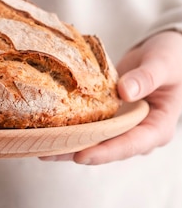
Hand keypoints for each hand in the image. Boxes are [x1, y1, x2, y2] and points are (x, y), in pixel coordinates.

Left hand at [40, 31, 181, 164]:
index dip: (106, 152)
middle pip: (107, 147)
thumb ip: (147, 77)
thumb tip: (124, 92)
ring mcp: (123, 125)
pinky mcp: (110, 115)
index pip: (131, 145)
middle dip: (77, 151)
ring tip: (39, 146)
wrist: (166, 51)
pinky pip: (91, 123)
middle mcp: (139, 132)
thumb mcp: (163, 64)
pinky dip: (72, 125)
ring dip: (69, 143)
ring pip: (95, 139)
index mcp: (158, 127)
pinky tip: (48, 126)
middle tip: (47, 153)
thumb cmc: (171, 57)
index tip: (81, 156)